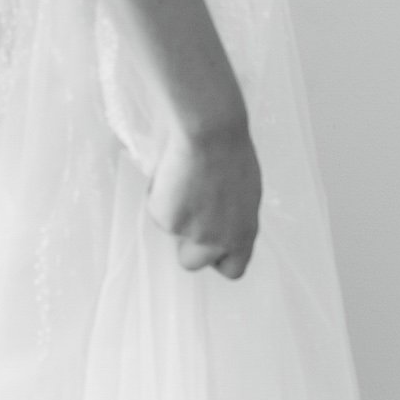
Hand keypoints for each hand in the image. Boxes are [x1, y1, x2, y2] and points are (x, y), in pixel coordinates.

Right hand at [146, 119, 261, 279]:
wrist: (210, 132)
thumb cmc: (230, 148)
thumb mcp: (241, 190)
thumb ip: (230, 213)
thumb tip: (214, 212)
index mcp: (243, 234)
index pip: (232, 268)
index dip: (217, 255)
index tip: (209, 237)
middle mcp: (219, 241)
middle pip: (193, 261)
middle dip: (184, 241)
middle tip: (183, 210)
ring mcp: (192, 234)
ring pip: (170, 231)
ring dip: (170, 212)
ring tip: (177, 179)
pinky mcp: (168, 221)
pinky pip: (156, 209)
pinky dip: (157, 192)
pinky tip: (170, 169)